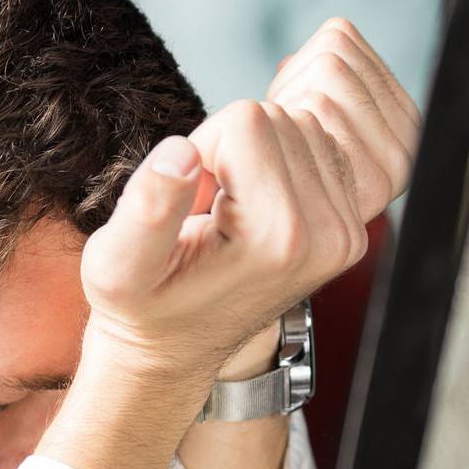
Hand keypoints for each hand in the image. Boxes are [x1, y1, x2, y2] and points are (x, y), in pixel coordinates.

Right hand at [76, 19, 415, 389]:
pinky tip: (254, 208)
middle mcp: (329, 236)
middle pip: (280, 119)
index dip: (203, 148)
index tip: (191, 202)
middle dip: (233, 150)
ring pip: (302, 126)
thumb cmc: (142, 308)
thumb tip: (182, 151)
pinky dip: (282, 163)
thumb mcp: (116, 265)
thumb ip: (146, 207)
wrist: (176, 348)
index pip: (247, 120)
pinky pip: (321, 148)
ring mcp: (347, 234)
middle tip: (208, 209)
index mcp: (278, 237)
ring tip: (228, 213)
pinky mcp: (352, 229)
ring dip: (256, 156)